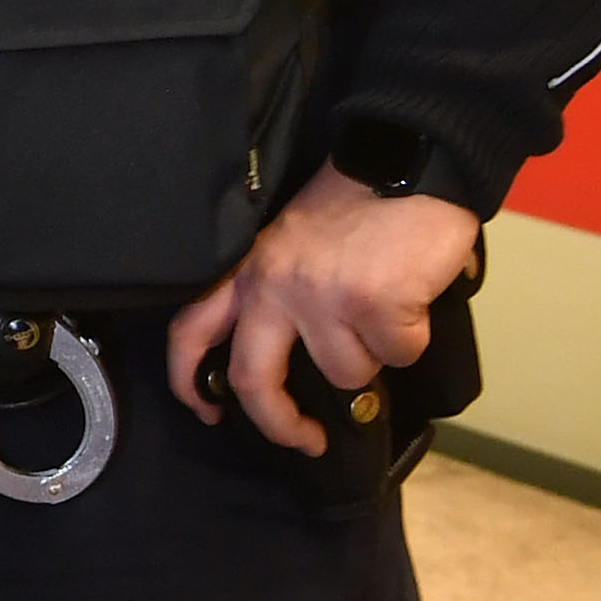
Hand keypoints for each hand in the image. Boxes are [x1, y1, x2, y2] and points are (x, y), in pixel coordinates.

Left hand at [167, 167, 486, 456]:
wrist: (406, 161)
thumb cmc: (354, 203)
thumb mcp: (290, 242)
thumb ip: (278, 293)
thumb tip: (293, 360)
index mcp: (246, 269)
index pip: (191, 331)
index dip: (189, 381)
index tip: (207, 411)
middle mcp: (273, 286)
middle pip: (255, 380)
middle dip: (280, 425)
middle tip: (305, 440)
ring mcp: (321, 297)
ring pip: (348, 374)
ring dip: (375, 356)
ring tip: (385, 311)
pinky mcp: (374, 305)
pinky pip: (398, 353)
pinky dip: (411, 339)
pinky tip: (410, 301)